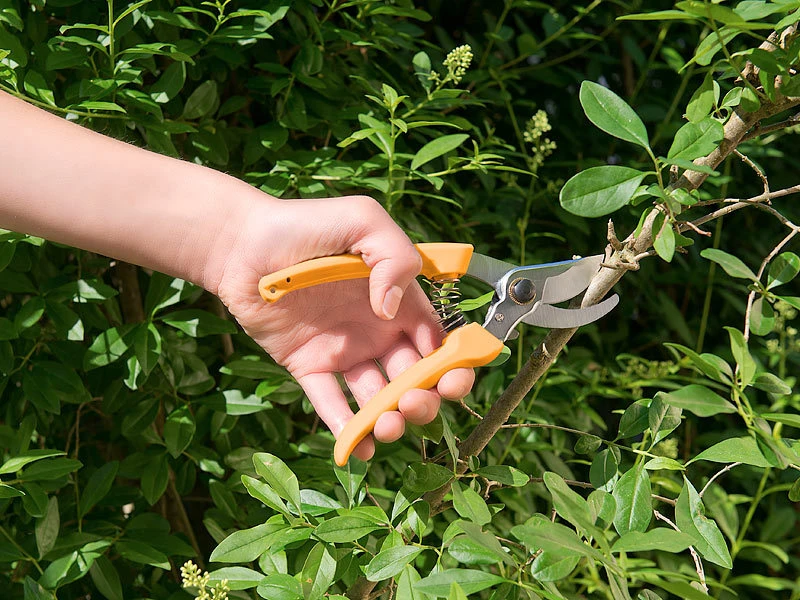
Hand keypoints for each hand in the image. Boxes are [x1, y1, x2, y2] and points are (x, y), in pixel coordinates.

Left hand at [209, 193, 474, 459]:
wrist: (241, 243)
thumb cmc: (305, 225)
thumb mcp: (363, 221)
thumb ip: (394, 258)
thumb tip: (391, 312)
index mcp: (398, 301)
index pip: (437, 342)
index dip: (453, 366)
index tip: (454, 381)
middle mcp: (377, 331)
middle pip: (414, 379)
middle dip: (424, 400)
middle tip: (412, 403)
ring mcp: (343, 351)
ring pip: (377, 399)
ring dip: (389, 421)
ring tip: (386, 426)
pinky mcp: (309, 366)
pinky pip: (331, 404)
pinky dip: (346, 430)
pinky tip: (357, 449)